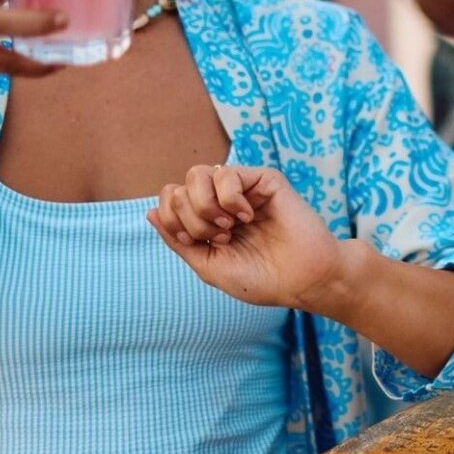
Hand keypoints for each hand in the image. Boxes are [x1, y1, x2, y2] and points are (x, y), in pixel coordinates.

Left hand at [148, 165, 348, 309]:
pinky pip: (227, 173)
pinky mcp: (264, 180)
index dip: (171, 220)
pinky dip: (229, 199)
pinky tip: (247, 216)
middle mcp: (223, 201)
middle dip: (189, 217)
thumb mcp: (208, 266)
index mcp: (208, 221)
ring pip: (198, 175)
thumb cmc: (262, 278)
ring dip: (205, 206)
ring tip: (230, 226)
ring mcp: (244, 189)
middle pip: (179, 187)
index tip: (195, 242)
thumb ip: (178, 240)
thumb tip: (150, 212)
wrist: (304, 279)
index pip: (169, 200)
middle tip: (220, 237)